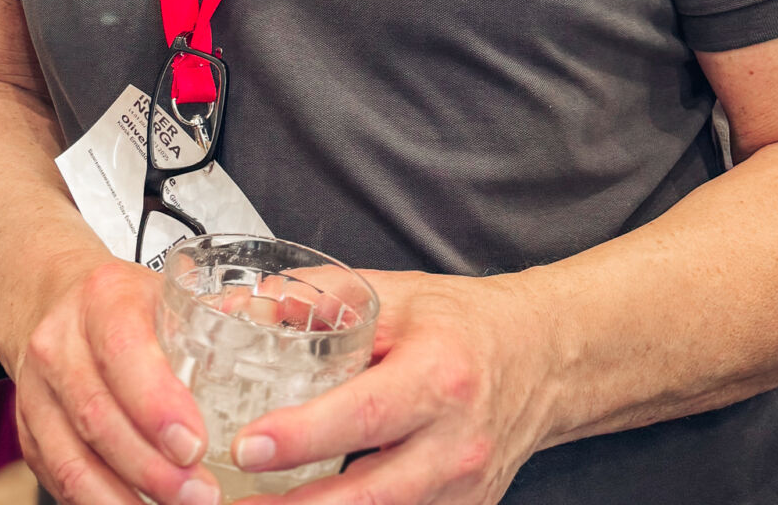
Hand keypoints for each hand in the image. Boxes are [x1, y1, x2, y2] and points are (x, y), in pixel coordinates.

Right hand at [14, 257, 220, 504]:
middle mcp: (59, 344)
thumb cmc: (122, 303)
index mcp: (102, 299)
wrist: (54, 303)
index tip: (197, 445)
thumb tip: (272, 327)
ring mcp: (37, 393)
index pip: (124, 353)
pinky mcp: (29, 435)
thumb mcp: (162, 291)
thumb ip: (211, 316)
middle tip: (201, 496)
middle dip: (152, 469)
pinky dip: (99, 503)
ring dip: (125, 499)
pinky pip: (61, 481)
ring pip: (72, 460)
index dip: (157, 405)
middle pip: (98, 417)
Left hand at [229, 270, 558, 504]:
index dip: (302, 436)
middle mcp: (455, 443)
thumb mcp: (399, 294)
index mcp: (439, 376)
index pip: (364, 415)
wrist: (542, 357)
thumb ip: (325, 297)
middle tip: (235, 502)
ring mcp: (462, 489)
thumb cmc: (466, 323)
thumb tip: (255, 303)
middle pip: (369, 496)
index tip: (248, 445)